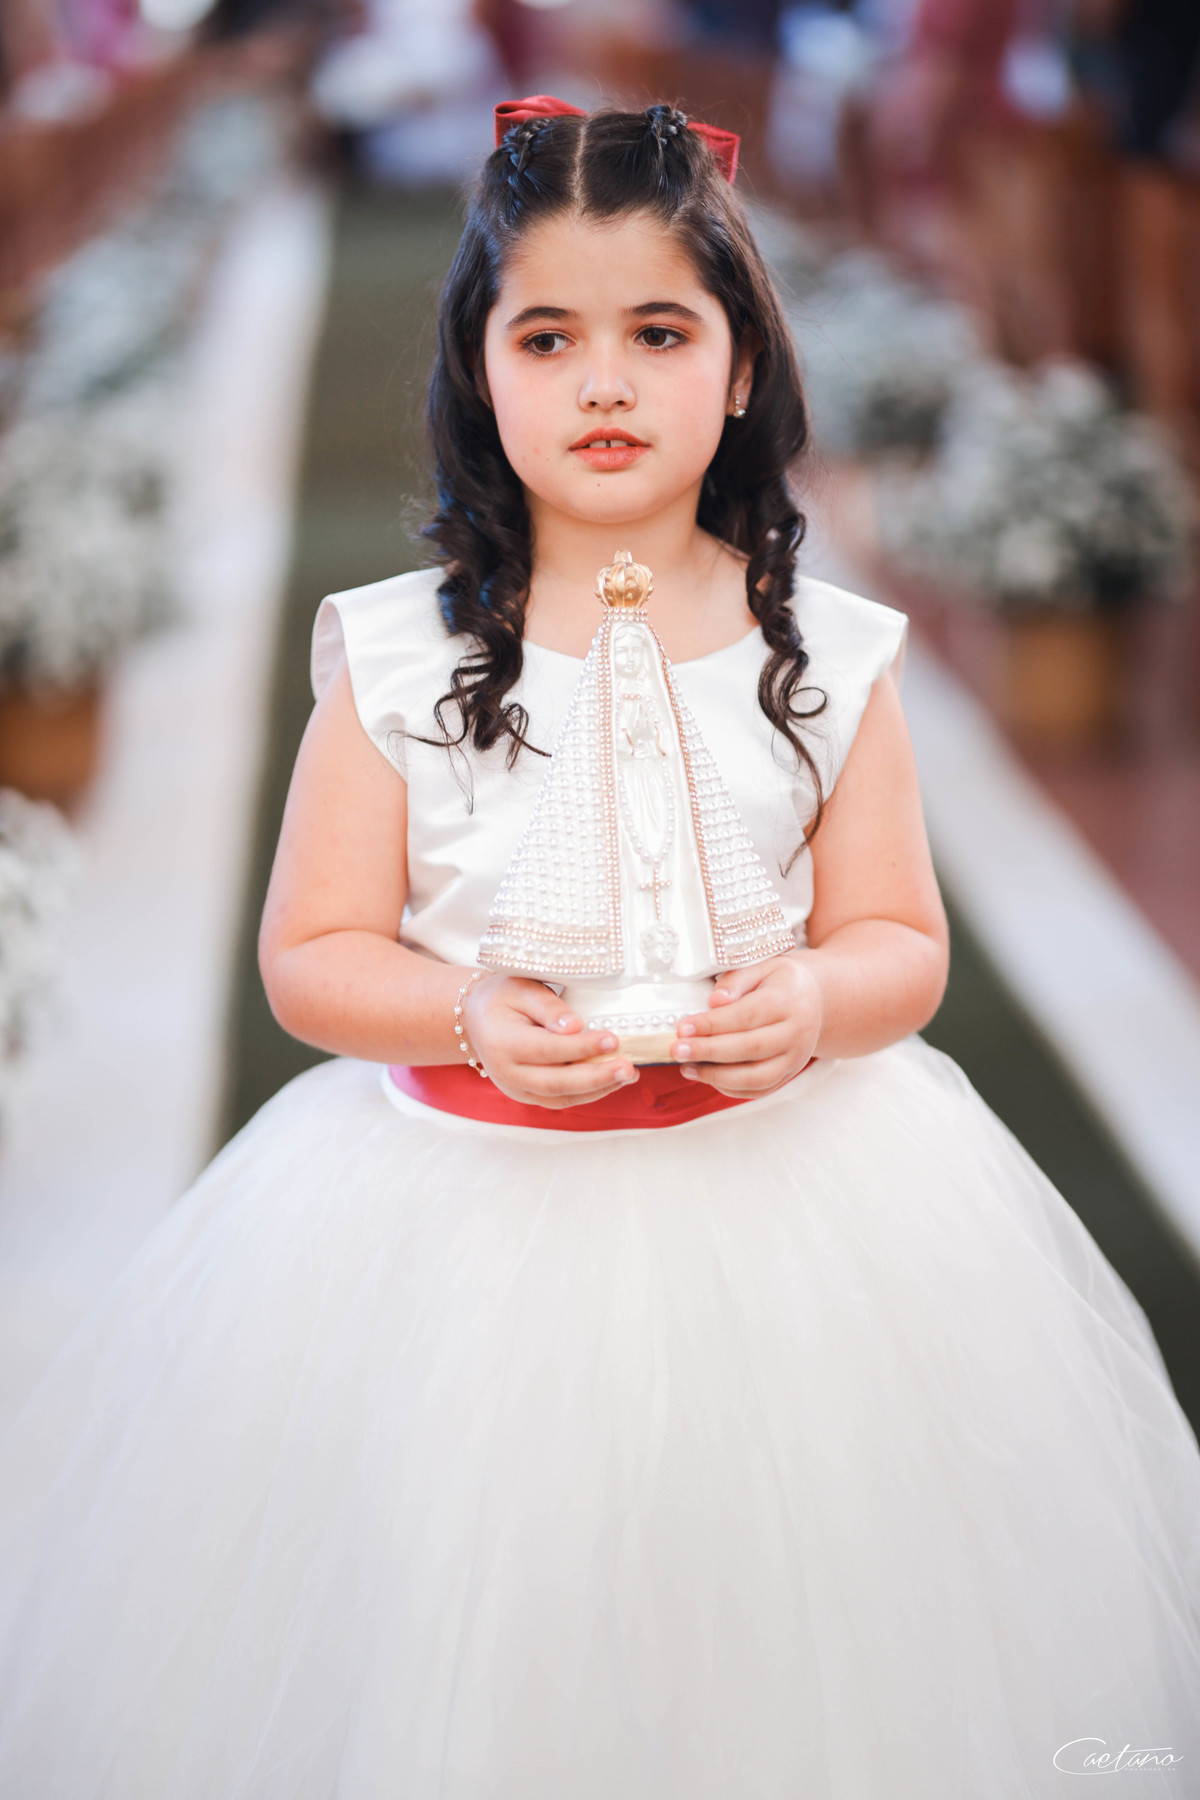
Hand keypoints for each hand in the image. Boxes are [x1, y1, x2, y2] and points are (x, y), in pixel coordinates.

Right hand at [463, 974, 638, 1108]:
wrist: (477, 1019)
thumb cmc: (502, 998)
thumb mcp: (521, 988)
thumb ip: (547, 1006)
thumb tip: (576, 1026)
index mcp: (502, 1042)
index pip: (548, 1049)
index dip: (582, 1047)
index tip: (614, 1039)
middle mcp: (506, 1072)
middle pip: (556, 1082)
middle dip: (596, 1077)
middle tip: (628, 1068)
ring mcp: (516, 1089)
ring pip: (561, 1097)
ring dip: (598, 1089)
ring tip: (629, 1075)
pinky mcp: (528, 1095)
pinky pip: (561, 1100)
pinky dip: (589, 1093)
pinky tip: (612, 1081)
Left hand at [669, 953, 822, 1096]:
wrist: (816, 1001)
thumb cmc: (781, 981)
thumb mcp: (762, 965)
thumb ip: (737, 979)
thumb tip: (714, 1001)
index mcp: (789, 1001)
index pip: (747, 1016)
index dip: (712, 1024)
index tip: (682, 1027)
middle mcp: (797, 1033)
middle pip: (751, 1048)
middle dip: (709, 1051)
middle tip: (676, 1050)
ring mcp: (796, 1058)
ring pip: (757, 1077)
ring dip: (717, 1076)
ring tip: (686, 1067)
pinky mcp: (789, 1074)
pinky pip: (760, 1089)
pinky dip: (731, 1088)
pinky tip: (706, 1076)